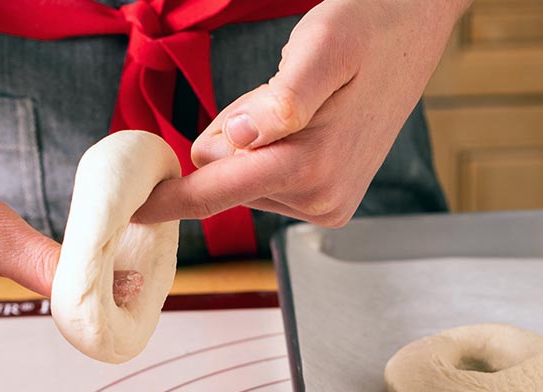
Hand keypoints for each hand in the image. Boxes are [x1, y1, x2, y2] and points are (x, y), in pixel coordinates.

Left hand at [135, 0, 465, 226]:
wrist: (415, 30)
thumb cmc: (368, 28)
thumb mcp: (323, 47)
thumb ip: (283, 98)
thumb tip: (237, 143)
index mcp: (313, 168)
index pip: (216, 193)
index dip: (166, 200)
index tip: (128, 211)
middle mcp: (321, 199)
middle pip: (227, 181)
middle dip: (229, 140)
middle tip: (272, 94)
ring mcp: (327, 204)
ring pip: (245, 179)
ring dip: (252, 142)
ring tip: (301, 104)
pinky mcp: (329, 201)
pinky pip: (267, 178)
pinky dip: (268, 150)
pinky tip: (305, 122)